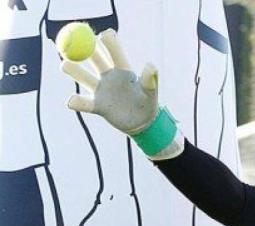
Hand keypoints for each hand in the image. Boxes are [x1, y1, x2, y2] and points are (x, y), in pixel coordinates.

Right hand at [58, 27, 182, 159]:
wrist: (142, 123)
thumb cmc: (147, 103)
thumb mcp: (150, 92)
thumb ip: (150, 80)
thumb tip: (152, 66)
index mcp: (122, 69)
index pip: (113, 50)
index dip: (108, 41)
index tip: (104, 36)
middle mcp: (108, 75)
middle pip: (93, 57)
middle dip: (84, 48)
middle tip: (74, 42)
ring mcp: (100, 89)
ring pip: (81, 75)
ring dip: (72, 69)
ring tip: (65, 65)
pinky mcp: (97, 106)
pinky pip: (83, 103)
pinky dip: (76, 102)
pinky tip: (72, 101)